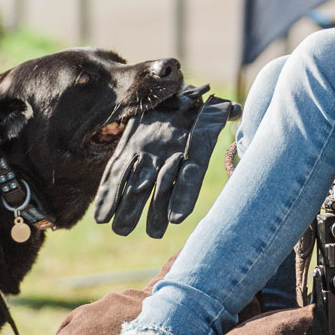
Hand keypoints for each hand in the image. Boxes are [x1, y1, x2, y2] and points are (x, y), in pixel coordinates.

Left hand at [92, 87, 239, 238]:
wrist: (176, 100)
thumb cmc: (196, 105)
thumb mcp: (212, 107)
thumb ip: (221, 111)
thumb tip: (234, 112)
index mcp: (194, 147)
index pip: (191, 174)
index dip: (184, 194)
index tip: (177, 218)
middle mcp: (170, 157)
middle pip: (163, 186)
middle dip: (155, 210)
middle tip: (152, 234)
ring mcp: (148, 156)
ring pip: (138, 185)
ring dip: (129, 207)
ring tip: (120, 229)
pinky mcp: (127, 150)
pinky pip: (116, 173)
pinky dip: (108, 193)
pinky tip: (100, 215)